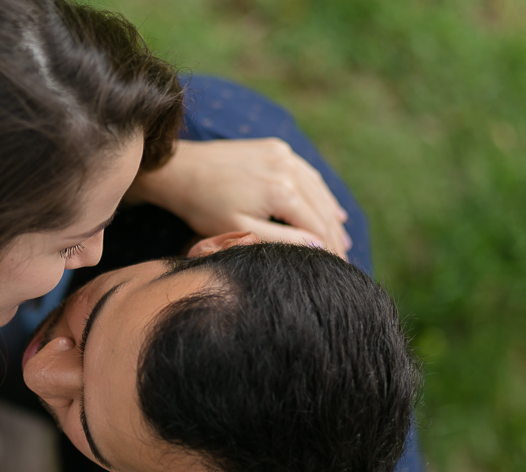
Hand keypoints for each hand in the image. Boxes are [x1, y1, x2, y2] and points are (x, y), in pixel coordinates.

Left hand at [128, 139, 350, 258]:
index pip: (317, 226)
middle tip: (346, 262)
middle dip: (335, 236)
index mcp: (281, 191)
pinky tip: (330, 210)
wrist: (179, 169)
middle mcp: (288, 167)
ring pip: (318, 189)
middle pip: (322, 208)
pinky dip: (320, 193)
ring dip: (331, 215)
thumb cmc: (204, 206)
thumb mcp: (240, 230)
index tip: (340, 270)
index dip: (330, 250)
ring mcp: (284, 154)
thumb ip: (281, 239)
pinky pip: (307, 174)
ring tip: (342, 241)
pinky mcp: (276, 147)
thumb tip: (318, 246)